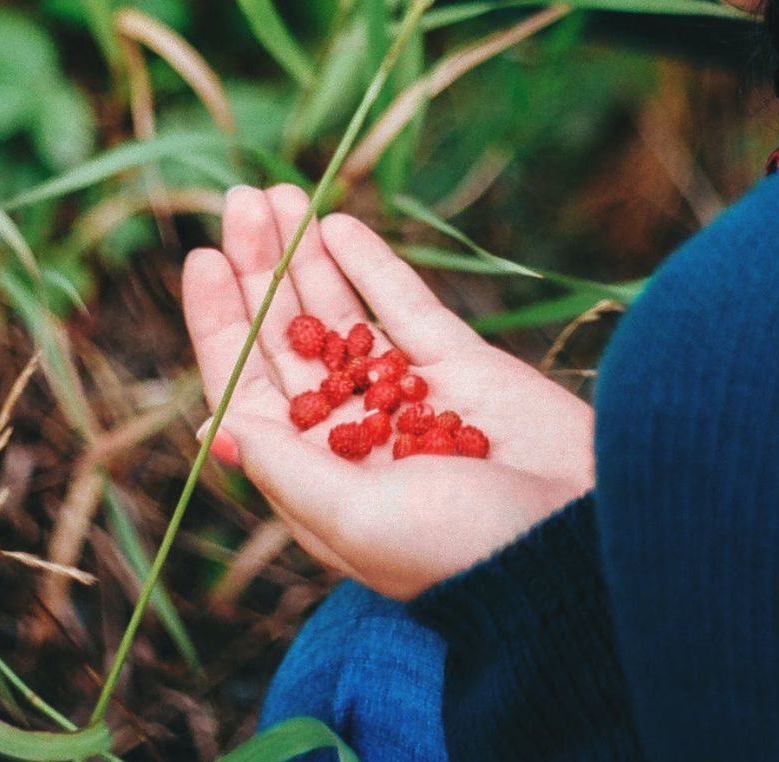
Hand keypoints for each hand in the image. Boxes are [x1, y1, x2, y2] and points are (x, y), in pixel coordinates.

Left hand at [182, 185, 595, 598]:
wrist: (575, 540)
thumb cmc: (461, 550)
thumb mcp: (358, 521)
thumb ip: (288, 470)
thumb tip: (216, 424)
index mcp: (317, 476)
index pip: (250, 388)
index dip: (222, 323)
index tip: (203, 260)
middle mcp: (353, 432)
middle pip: (289, 339)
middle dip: (261, 269)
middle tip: (238, 200)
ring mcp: (407, 395)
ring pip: (343, 314)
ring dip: (306, 255)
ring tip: (275, 194)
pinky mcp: (463, 368)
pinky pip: (406, 308)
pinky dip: (372, 266)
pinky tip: (337, 225)